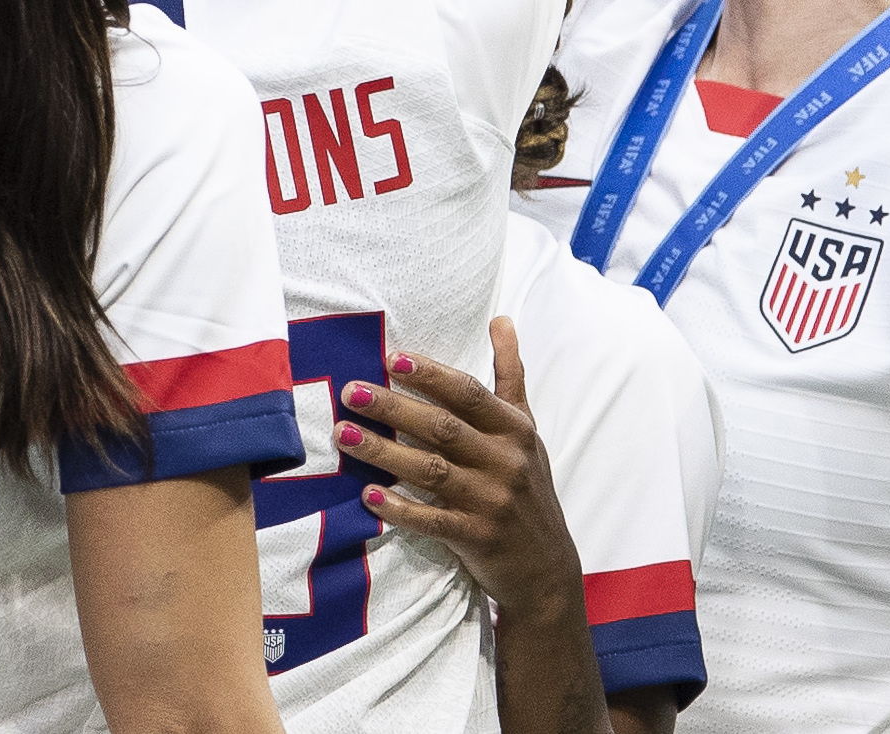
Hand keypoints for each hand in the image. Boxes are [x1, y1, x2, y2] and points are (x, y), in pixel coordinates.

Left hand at [332, 320, 575, 618]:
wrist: (546, 569)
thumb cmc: (528, 488)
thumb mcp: (526, 431)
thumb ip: (510, 377)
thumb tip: (502, 319)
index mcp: (514, 430)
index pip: (468, 393)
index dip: (431, 375)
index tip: (392, 357)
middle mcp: (505, 462)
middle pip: (442, 428)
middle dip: (393, 407)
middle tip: (350, 391)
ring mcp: (491, 502)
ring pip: (430, 471)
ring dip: (383, 451)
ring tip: (343, 435)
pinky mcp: (476, 538)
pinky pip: (432, 520)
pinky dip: (400, 508)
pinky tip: (368, 495)